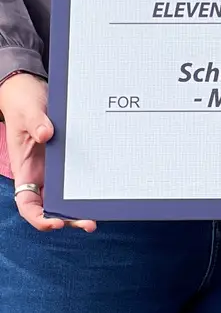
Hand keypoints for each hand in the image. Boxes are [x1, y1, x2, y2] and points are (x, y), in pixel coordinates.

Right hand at [0, 72, 94, 231]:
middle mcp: (40, 172)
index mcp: (25, 169)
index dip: (38, 217)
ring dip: (80, 206)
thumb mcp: (28, 111)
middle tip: (89, 222)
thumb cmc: (24, 103)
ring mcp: (54, 166)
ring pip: (66, 194)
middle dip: (67, 218)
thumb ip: (36, 122)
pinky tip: (104, 189)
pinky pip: (78, 174)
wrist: (31, 89)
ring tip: (99, 214)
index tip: (54, 223)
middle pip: (50, 205)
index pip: (27, 203)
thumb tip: (47, 133)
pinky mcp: (69, 156)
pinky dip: (89, 185)